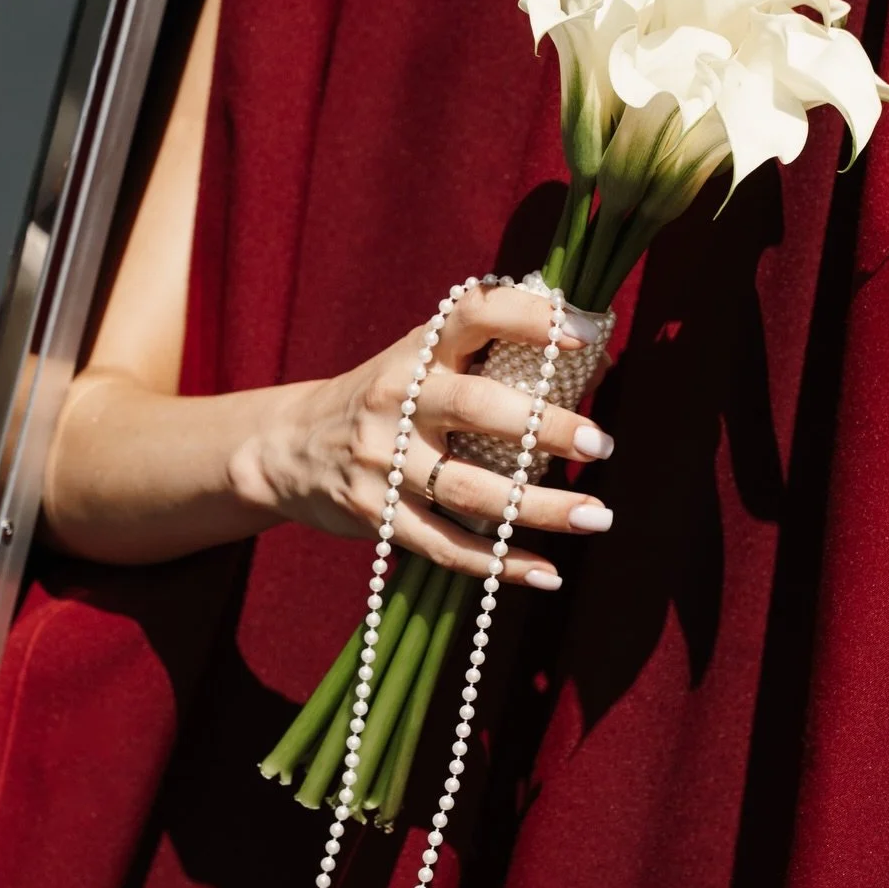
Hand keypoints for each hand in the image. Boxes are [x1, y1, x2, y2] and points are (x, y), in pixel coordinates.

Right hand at [229, 284, 615, 588]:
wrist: (288, 447)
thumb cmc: (386, 400)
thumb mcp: (422, 362)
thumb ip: (493, 357)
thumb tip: (597, 360)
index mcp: (419, 350)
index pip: (475, 313)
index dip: (532, 318)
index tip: (587, 334)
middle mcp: (397, 398)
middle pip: (478, 407)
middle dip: (545, 427)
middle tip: (600, 445)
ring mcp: (382, 459)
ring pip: (470, 489)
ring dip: (540, 507)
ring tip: (596, 516)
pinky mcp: (373, 513)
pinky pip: (445, 545)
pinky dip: (499, 564)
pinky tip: (548, 574)